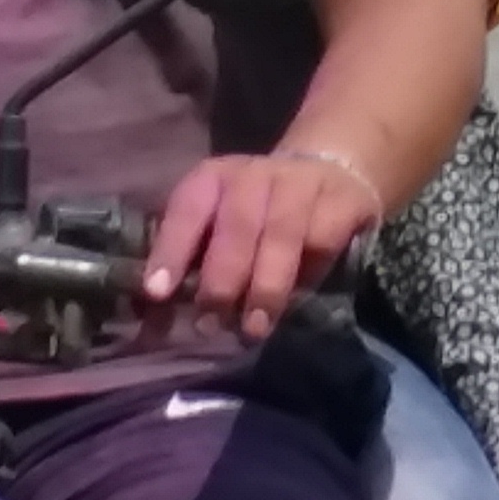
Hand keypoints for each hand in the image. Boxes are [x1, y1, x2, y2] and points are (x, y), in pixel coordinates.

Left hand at [141, 148, 384, 339]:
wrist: (330, 172)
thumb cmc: (258, 215)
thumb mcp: (221, 227)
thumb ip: (192, 267)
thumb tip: (156, 324)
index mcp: (214, 179)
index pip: (187, 209)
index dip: (171, 250)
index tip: (157, 292)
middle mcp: (255, 174)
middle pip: (236, 223)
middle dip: (222, 277)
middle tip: (212, 323)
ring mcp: (301, 183)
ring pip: (280, 232)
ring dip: (265, 284)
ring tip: (254, 327)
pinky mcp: (342, 199)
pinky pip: (323, 239)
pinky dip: (310, 271)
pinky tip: (300, 297)